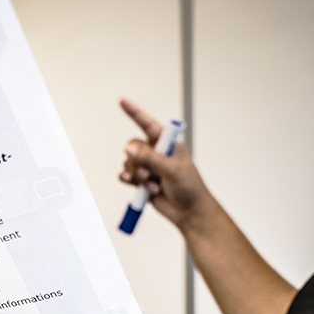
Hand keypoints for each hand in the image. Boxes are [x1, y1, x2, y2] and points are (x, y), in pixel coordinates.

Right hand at [118, 98, 216, 232]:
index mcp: (168, 144)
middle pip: (133, 147)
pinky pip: (126, 175)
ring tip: (153, 185)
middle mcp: (156, 152)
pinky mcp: (142, 181)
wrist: (188, 212)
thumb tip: (129, 148)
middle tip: (148, 173)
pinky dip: (130, 181)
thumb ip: (150, 157)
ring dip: (138, 176)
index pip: (148, 124)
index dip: (135, 112)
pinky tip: (139, 188)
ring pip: (129, 163)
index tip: (123, 101)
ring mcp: (148, 167)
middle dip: (138, 161)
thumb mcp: (172, 169)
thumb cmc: (190, 188)